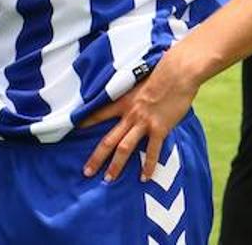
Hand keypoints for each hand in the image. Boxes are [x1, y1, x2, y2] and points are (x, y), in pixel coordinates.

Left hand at [82, 52, 200, 182]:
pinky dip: (149, 166)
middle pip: (108, 139)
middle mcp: (130, 114)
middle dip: (96, 157)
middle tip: (87, 172)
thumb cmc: (161, 72)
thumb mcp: (140, 81)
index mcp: (123, 101)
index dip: (86, 123)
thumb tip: (135, 98)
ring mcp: (144, 122)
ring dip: (116, 165)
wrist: (177, 72)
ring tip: (108, 179)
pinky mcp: (159, 128)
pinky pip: (152, 151)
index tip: (74, 131)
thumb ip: (135, 94)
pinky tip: (145, 178)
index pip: (99, 114)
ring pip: (125, 148)